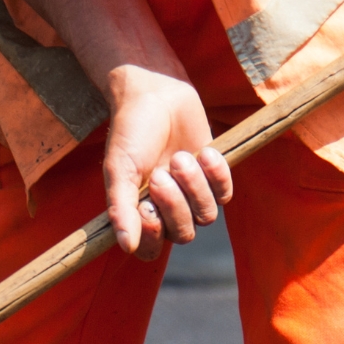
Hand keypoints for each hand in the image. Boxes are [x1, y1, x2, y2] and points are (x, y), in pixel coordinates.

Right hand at [101, 65, 232, 258]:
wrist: (156, 93)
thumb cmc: (131, 132)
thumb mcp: (118, 170)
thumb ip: (120, 209)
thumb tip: (125, 247)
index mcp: (140, 213)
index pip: (151, 250)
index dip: (153, 236)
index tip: (145, 209)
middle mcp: (167, 210)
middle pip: (183, 235)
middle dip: (174, 204)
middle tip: (160, 173)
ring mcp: (193, 194)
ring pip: (206, 216)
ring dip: (193, 185)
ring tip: (180, 156)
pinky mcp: (214, 176)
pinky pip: (225, 194)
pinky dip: (216, 174)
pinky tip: (204, 152)